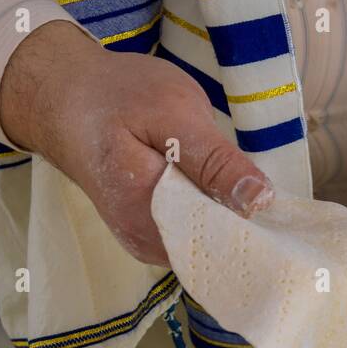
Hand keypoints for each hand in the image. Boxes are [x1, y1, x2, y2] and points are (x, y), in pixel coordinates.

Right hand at [0, 21, 273, 265]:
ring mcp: (144, 243)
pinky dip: (209, 216)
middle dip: (244, 225)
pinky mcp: (146, 235)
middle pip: (214, 251)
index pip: (221, 244)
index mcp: (150, 215)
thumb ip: (216, 162)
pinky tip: (215, 192)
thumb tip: (261, 201)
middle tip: (262, 190)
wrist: (64, 98)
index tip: (281, 211)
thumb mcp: (174, 112)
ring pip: (204, 244)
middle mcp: (145, 243)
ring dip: (227, 219)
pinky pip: (191, 236)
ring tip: (237, 185)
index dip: (256, 228)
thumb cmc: (117, 97)